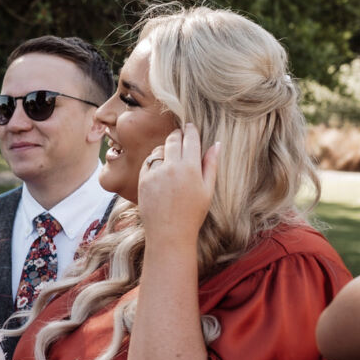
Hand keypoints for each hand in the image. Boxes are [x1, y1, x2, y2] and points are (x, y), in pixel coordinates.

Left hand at [136, 123, 217, 247]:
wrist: (169, 233)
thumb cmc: (192, 214)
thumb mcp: (208, 190)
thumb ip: (211, 165)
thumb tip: (216, 144)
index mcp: (191, 168)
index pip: (190, 138)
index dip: (190, 130)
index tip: (190, 126)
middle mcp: (172, 167)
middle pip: (173, 139)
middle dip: (177, 134)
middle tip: (180, 135)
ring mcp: (155, 173)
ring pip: (159, 149)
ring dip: (165, 148)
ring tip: (171, 155)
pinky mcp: (143, 180)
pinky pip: (148, 162)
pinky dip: (154, 161)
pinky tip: (161, 169)